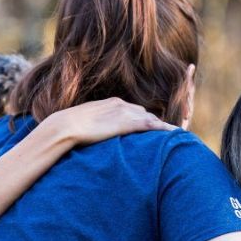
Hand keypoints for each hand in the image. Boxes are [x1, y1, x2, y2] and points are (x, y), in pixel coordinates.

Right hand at [41, 98, 176, 146]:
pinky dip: (164, 129)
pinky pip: (152, 125)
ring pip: (151, 119)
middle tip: (167, 134)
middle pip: (146, 114)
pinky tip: (175, 135)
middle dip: (156, 124)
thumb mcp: (87, 122)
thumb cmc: (69, 127)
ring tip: (174, 137)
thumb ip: (98, 123)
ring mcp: (126, 112)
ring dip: (162, 128)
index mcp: (113, 103)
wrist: (65, 126)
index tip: (151, 128)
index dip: (144, 120)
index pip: (135, 111)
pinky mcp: (128, 122)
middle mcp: (123, 105)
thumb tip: (97, 132)